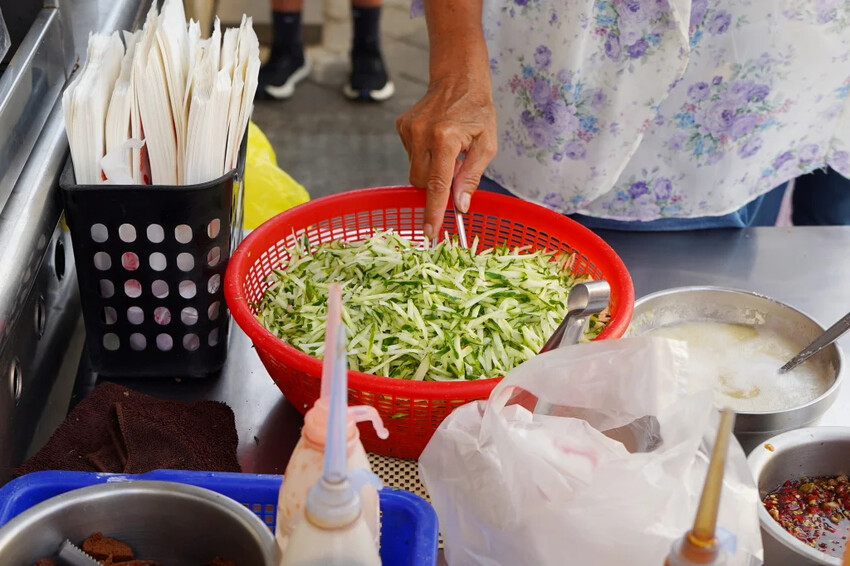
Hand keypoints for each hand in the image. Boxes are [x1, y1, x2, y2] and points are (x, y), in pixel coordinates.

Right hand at [396, 69, 496, 238]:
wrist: (458, 78)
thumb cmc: (478, 111)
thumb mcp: (487, 144)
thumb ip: (472, 176)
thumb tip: (460, 205)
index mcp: (446, 138)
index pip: (437, 185)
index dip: (434, 211)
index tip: (430, 231)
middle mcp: (422, 133)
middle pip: (421, 182)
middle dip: (436, 186)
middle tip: (455, 169)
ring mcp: (408, 129)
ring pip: (415, 170)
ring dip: (431, 169)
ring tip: (447, 150)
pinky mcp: (401, 126)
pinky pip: (410, 156)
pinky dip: (424, 156)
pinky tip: (436, 139)